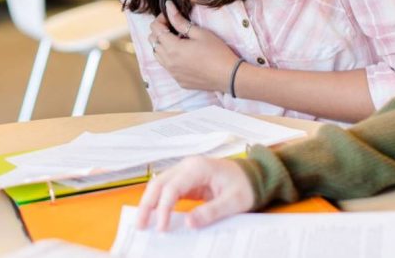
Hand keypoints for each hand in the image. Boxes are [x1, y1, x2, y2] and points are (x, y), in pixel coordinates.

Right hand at [137, 156, 254, 230]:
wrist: (254, 175)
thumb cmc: (245, 185)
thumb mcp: (233, 202)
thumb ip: (211, 212)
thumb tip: (189, 223)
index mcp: (198, 168)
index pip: (172, 188)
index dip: (163, 208)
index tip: (162, 227)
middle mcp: (187, 166)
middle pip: (159, 183)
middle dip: (147, 204)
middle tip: (140, 224)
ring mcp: (185, 171)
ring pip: (159, 184)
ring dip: (149, 202)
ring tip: (142, 221)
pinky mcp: (186, 179)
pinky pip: (167, 189)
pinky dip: (158, 201)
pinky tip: (154, 214)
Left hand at [149, 0, 239, 91]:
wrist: (229, 76)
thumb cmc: (217, 52)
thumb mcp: (199, 32)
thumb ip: (180, 21)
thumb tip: (168, 6)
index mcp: (172, 48)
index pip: (155, 29)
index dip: (160, 19)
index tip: (170, 17)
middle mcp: (168, 62)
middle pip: (153, 42)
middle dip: (159, 31)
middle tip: (174, 27)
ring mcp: (173, 73)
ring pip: (157, 55)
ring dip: (162, 45)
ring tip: (177, 40)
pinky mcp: (179, 81)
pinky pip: (167, 67)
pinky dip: (169, 58)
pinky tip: (183, 55)